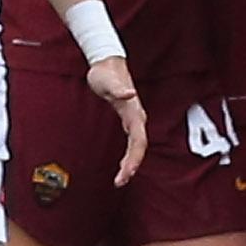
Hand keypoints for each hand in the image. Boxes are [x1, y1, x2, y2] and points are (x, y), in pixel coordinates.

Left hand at [87, 56, 148, 185]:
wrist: (107, 63)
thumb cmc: (105, 73)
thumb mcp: (108, 81)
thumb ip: (119, 89)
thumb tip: (130, 93)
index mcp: (134, 112)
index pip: (138, 141)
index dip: (134, 158)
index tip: (126, 173)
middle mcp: (137, 118)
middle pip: (139, 148)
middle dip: (132, 166)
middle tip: (120, 182)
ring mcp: (134, 120)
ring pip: (137, 147)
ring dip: (131, 164)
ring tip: (121, 180)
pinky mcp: (128, 121)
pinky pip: (132, 143)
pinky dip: (128, 157)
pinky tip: (122, 166)